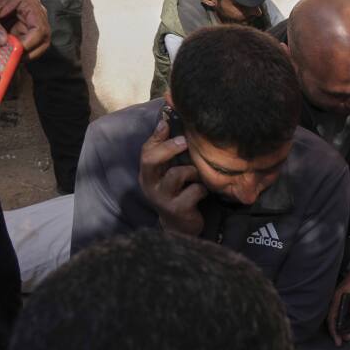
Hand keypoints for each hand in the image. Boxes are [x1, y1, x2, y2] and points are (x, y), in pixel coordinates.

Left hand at [0, 0, 50, 59]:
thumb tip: (4, 43)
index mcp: (31, 5)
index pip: (40, 30)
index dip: (29, 44)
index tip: (15, 52)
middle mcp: (38, 15)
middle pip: (43, 40)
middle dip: (30, 52)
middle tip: (13, 59)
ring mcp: (34, 22)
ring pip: (39, 45)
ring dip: (26, 53)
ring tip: (10, 56)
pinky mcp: (27, 28)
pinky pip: (29, 44)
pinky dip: (20, 50)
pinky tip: (9, 52)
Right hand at [138, 118, 207, 235]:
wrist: (180, 227)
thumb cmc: (177, 194)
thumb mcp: (167, 173)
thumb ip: (165, 151)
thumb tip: (164, 121)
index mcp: (147, 175)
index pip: (145, 151)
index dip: (157, 136)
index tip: (168, 123)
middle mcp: (150, 185)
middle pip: (151, 159)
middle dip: (169, 147)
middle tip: (185, 141)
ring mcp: (163, 198)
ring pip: (177, 173)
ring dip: (193, 172)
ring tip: (197, 177)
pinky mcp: (178, 209)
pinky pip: (194, 190)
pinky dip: (202, 189)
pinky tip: (203, 193)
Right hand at [329, 253, 349, 343]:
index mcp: (337, 298)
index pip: (331, 318)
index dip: (334, 331)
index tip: (338, 341)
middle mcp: (336, 301)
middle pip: (336, 322)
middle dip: (345, 333)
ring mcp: (340, 302)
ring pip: (341, 320)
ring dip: (349, 330)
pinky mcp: (346, 303)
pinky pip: (345, 316)